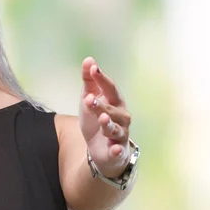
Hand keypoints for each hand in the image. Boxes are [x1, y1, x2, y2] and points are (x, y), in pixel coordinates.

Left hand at [79, 56, 131, 176]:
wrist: (100, 149)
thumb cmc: (97, 119)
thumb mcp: (89, 99)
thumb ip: (89, 81)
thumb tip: (88, 59)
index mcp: (115, 102)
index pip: (110, 88)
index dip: (102, 79)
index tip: (93, 69)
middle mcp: (121, 117)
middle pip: (112, 109)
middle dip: (100, 105)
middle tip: (88, 98)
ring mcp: (120, 134)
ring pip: (115, 128)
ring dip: (108, 123)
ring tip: (102, 118)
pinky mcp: (116, 151)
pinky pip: (118, 150)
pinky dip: (117, 149)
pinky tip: (114, 148)